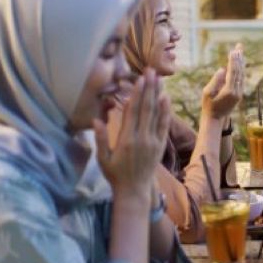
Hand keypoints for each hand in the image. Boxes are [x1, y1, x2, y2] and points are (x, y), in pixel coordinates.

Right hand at [94, 69, 170, 196]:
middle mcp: (142, 139)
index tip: (139, 80)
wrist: (135, 191)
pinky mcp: (160, 145)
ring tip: (159, 79)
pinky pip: (164, 125)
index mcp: (126, 140)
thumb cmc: (115, 175)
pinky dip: (165, 111)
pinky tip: (166, 99)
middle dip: (149, 88)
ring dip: (158, 95)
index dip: (137, 95)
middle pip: (146, 109)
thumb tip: (96, 120)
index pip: (132, 112)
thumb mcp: (103, 159)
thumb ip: (101, 139)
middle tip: (151, 71)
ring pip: (156, 114)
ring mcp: (153, 142)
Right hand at [202, 43, 244, 118]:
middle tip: (239, 46)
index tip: (233, 51)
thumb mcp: (207, 93)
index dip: (233, 60)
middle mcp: (237, 92)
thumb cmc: (208, 105)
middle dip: (239, 58)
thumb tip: (222, 69)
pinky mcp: (239, 94)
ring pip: (242, 74)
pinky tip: (240, 62)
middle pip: (239, 71)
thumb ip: (215, 81)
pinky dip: (241, 69)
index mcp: (229, 91)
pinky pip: (242, 79)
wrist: (215, 119)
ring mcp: (240, 93)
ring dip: (241, 62)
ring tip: (240, 51)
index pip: (232, 72)